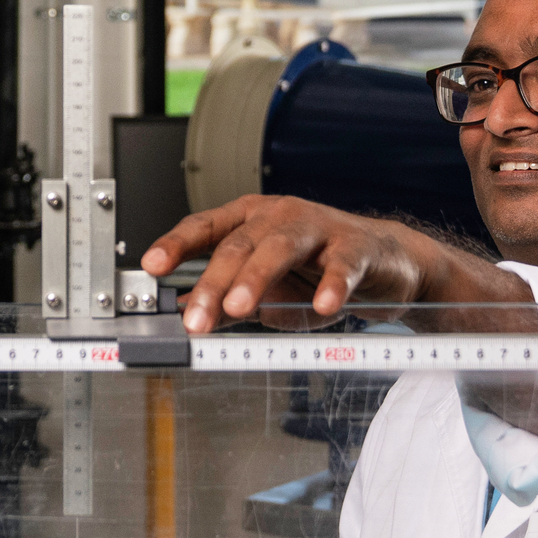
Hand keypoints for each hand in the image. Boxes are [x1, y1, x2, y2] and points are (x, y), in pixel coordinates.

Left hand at [140, 195, 428, 333]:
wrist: (385, 263)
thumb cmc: (317, 272)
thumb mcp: (268, 292)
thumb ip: (229, 302)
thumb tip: (186, 315)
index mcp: (250, 221)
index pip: (205, 227)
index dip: (177, 244)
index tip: (152, 267)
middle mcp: (279, 217)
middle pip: (238, 245)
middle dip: (213, 284)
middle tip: (196, 321)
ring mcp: (318, 228)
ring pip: (280, 247)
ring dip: (257, 278)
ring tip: (239, 308)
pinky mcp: (356, 248)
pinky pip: (342, 266)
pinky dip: (333, 286)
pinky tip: (324, 306)